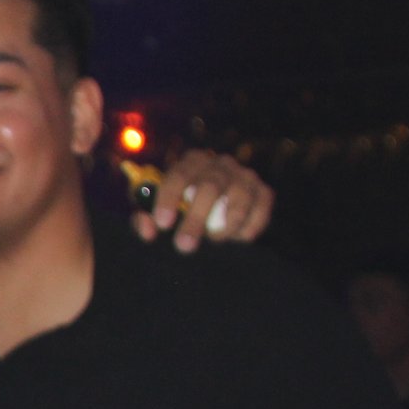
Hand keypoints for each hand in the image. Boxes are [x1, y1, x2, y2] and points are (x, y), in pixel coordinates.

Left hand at [135, 149, 274, 250]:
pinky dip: (252, 224)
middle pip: (210, 186)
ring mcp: (243, 175)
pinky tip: (239, 239)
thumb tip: (148, 231)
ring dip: (227, 222)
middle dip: (196, 218)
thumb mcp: (157, 211)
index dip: (169, 199)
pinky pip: (262, 205)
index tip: (162, 224)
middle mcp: (219, 164)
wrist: (212, 204)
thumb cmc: (177, 207)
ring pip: (239, 194)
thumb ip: (146, 220)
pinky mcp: (262, 190)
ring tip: (214, 241)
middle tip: (184, 246)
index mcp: (190, 163)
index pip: (178, 176)